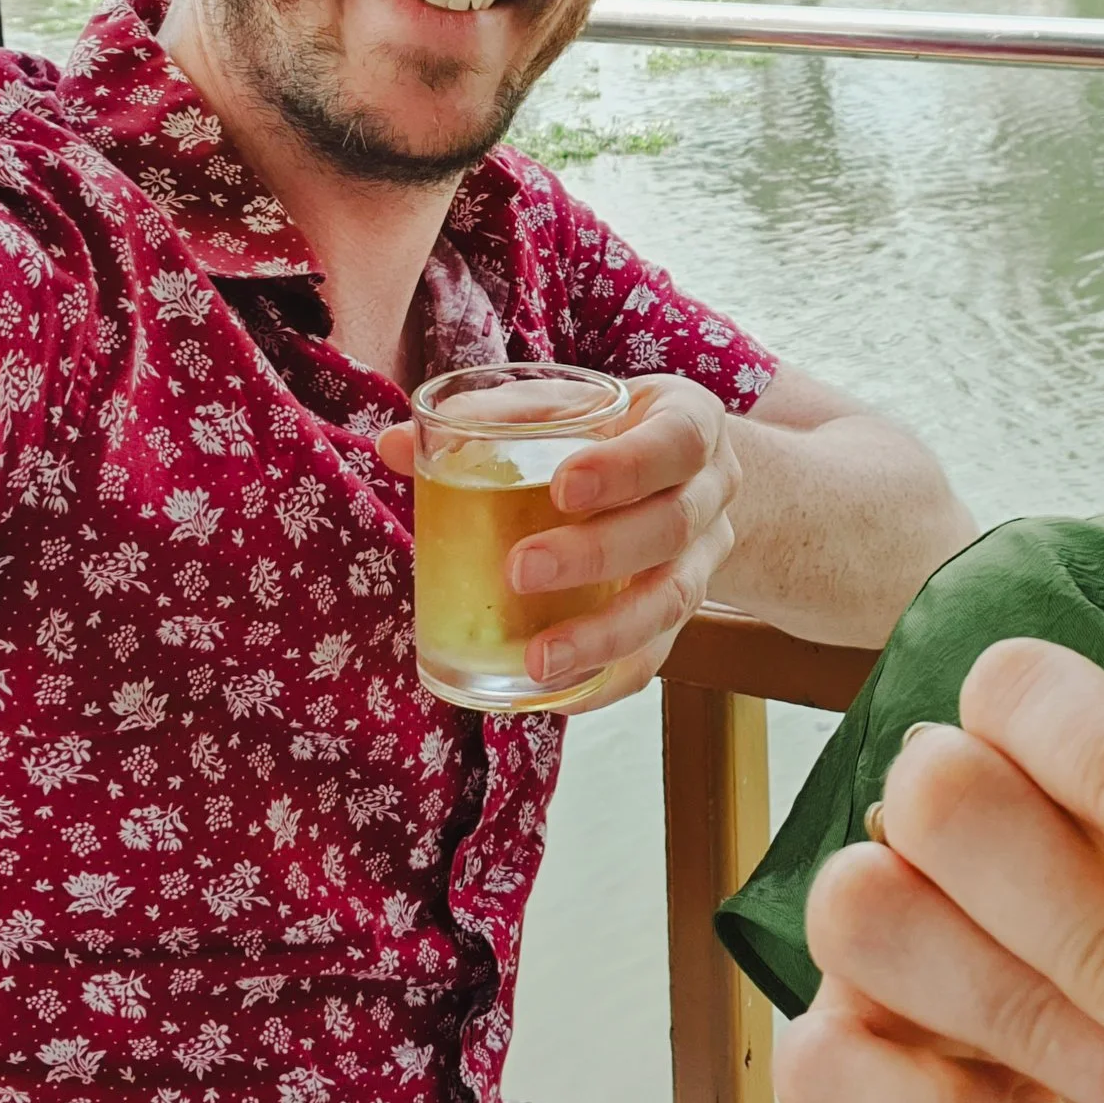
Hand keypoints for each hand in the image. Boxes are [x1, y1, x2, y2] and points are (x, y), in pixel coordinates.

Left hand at [378, 372, 738, 711]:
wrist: (692, 475)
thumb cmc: (611, 432)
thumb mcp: (571, 406)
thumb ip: (494, 420)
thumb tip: (393, 445)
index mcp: (689, 425)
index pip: (675, 442)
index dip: (626, 467)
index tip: (562, 486)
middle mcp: (710, 494)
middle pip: (671, 527)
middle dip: (598, 553)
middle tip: (521, 570)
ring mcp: (705, 560)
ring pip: (673, 602)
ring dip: (605, 636)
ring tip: (536, 663)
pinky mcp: (686, 616)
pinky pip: (658, 657)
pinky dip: (606, 680)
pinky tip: (553, 696)